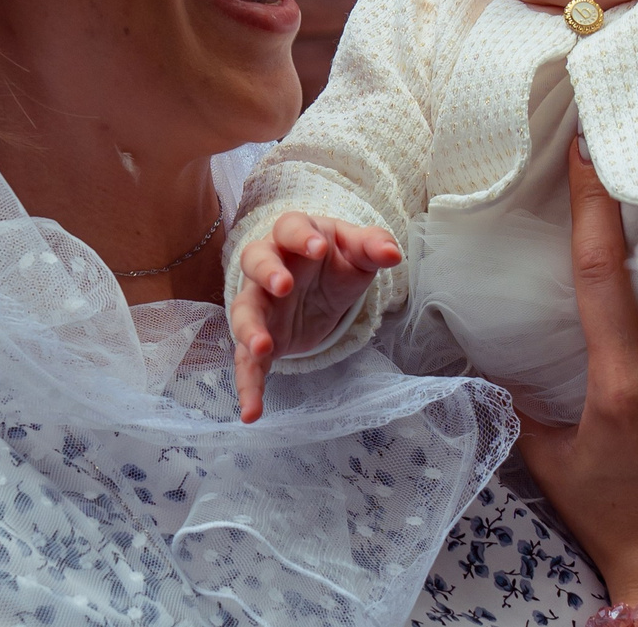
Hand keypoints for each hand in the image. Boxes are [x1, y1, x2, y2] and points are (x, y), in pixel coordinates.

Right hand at [228, 211, 402, 422]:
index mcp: (295, 236)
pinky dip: (248, 385)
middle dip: (268, 273)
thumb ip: (373, 247)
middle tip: (284, 286)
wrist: (322, 287)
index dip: (301, 236)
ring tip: (261, 347)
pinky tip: (251, 411)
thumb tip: (393, 254)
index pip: (290, 227)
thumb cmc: (337, 260)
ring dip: (249, 328)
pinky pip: (246, 360)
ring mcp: (260, 302)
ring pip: (243, 310)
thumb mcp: (359, 252)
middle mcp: (269, 265)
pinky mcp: (261, 336)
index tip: (318, 249)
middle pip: (255, 260)